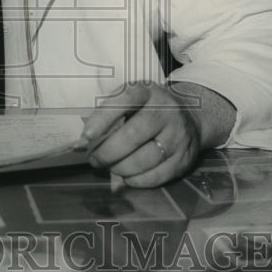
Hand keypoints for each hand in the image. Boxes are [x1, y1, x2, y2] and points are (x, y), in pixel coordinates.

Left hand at [80, 82, 208, 187]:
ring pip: (144, 159)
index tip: (86, 136)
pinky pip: (156, 176)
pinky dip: (136, 180)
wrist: (191, 116)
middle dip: (108, 152)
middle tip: (94, 159)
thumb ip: (107, 115)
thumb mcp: (131, 101)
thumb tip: (80, 142)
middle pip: (133, 136)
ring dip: (120, 168)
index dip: (103, 118)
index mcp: (148, 91)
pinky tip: (127, 175)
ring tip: (110, 166)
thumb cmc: (148, 109)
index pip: (125, 99)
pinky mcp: (184, 158)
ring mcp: (178, 135)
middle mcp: (166, 111)